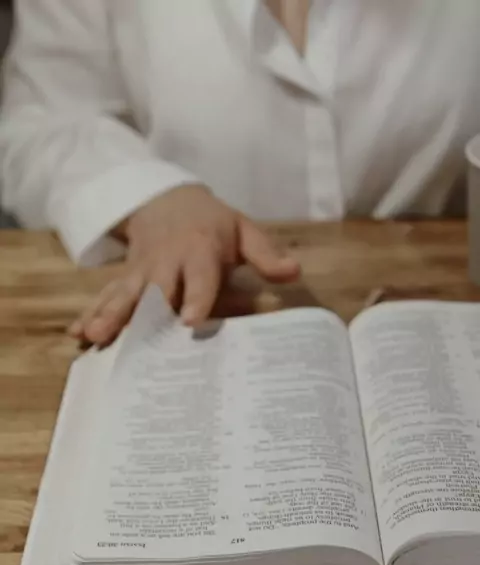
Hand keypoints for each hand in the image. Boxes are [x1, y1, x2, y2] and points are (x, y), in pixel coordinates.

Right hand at [69, 185, 299, 345]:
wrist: (167, 200)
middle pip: (154, 291)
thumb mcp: (243, 230)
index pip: (199, 279)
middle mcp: (167, 264)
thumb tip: (294, 272)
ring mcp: (142, 274)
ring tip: (94, 337)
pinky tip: (78, 335)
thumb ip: (265, 254)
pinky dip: (92, 314)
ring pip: (124, 296)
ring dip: (109, 316)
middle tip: (129, 339)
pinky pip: (108, 297)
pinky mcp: (127, 281)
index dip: (195, 299)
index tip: (190, 322)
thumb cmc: (212, 224)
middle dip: (141, 314)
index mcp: (199, 251)